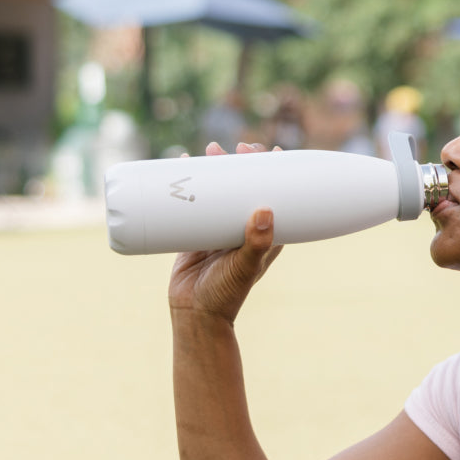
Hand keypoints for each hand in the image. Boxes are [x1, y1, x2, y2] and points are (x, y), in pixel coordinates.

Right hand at [168, 142, 283, 322]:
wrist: (195, 313)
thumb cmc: (226, 294)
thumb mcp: (245, 267)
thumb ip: (256, 243)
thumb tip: (266, 211)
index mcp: (265, 237)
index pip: (276, 198)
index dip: (276, 174)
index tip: (272, 150)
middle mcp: (243, 230)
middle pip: (246, 188)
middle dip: (243, 164)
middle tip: (238, 146)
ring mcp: (219, 230)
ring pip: (220, 191)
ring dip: (217, 168)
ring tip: (210, 149)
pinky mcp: (195, 232)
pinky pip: (194, 202)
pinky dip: (191, 182)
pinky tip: (183, 162)